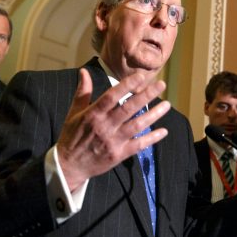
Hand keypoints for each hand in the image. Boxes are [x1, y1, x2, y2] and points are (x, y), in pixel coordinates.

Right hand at [57, 69, 170, 191]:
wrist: (70, 166)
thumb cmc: (72, 136)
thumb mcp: (73, 113)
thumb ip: (82, 92)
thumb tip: (84, 71)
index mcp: (93, 114)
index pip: (112, 96)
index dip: (127, 85)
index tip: (141, 76)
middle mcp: (104, 126)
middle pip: (129, 108)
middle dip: (146, 95)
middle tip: (161, 85)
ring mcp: (113, 141)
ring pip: (137, 125)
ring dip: (154, 115)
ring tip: (167, 105)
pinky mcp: (119, 155)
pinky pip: (138, 145)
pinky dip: (151, 138)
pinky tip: (163, 131)